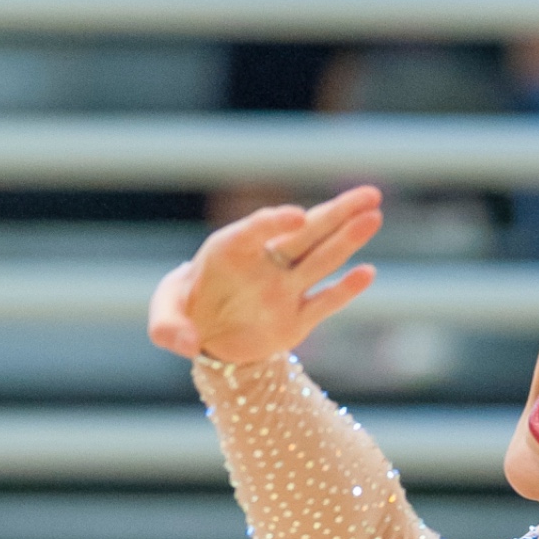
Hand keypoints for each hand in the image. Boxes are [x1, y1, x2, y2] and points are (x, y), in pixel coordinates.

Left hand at [148, 185, 382, 364]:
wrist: (206, 335)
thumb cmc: (182, 315)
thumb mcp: (164, 322)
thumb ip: (168, 329)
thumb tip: (188, 344)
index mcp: (229, 250)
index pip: (256, 229)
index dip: (275, 221)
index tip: (296, 218)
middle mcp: (264, 264)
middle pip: (305, 233)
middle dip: (336, 213)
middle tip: (369, 194)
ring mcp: (284, 290)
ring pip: (321, 261)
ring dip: (348, 239)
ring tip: (374, 216)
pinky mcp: (296, 319)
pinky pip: (323, 303)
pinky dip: (344, 290)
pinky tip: (367, 273)